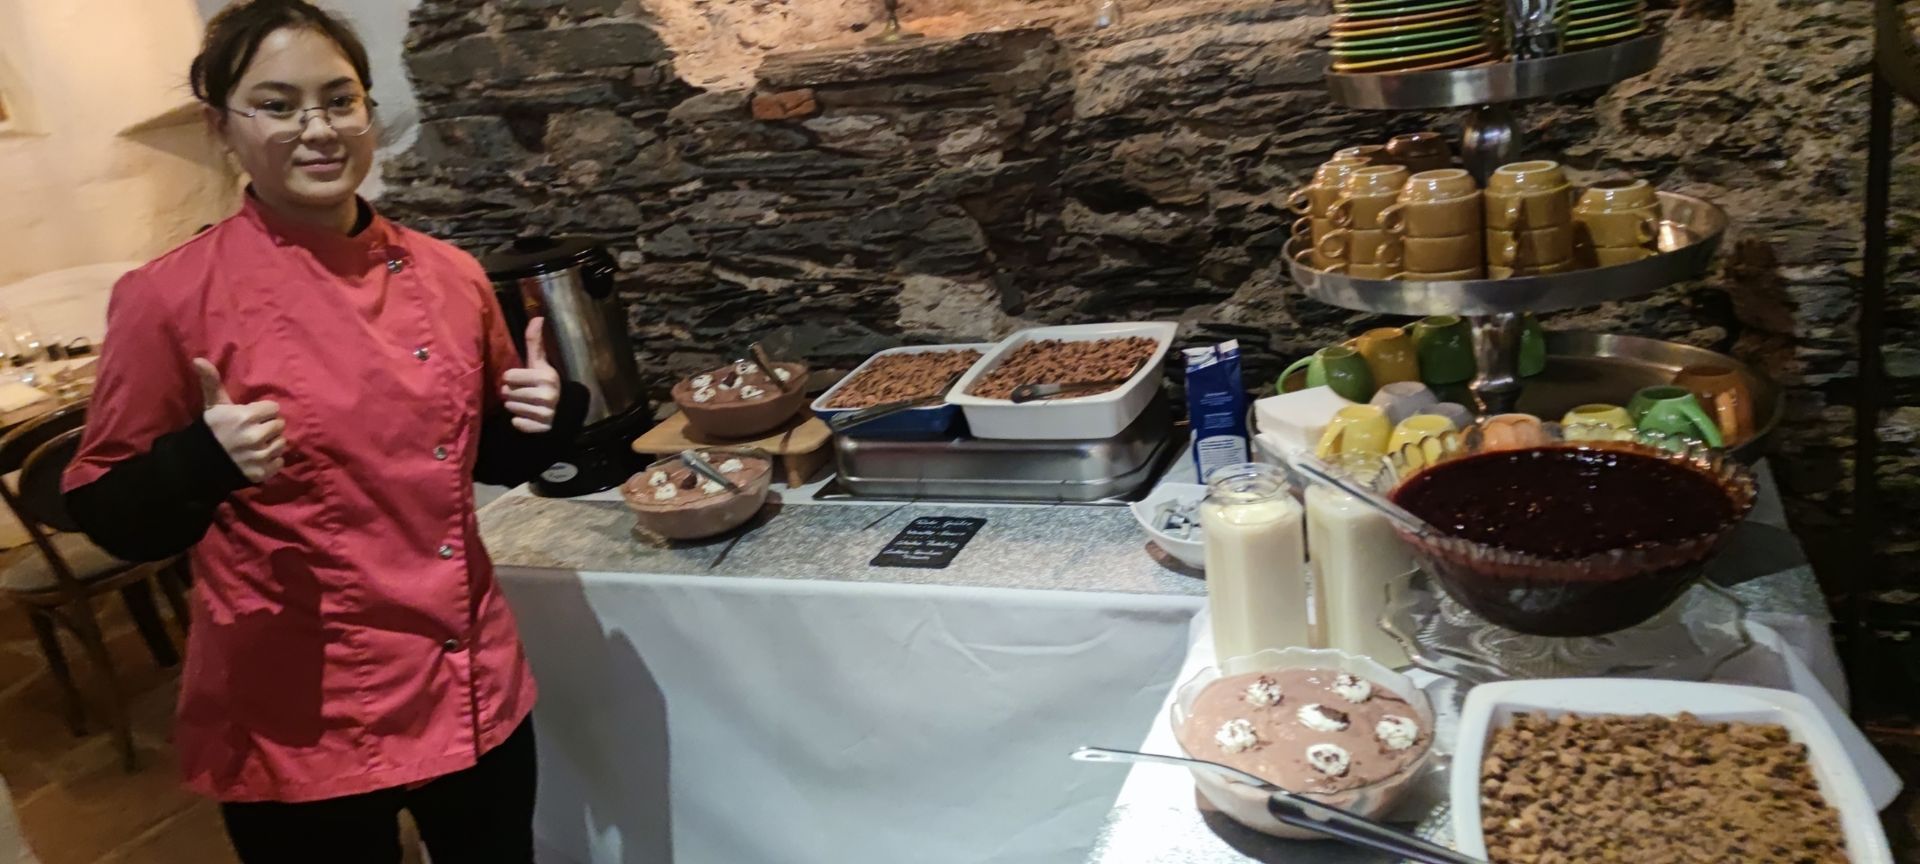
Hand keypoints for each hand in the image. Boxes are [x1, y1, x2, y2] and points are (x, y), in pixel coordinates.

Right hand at [193, 358, 285, 483]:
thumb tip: (198, 358)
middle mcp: (254, 437)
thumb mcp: (212, 405)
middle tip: (255, 431)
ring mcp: (259, 457)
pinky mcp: (261, 473)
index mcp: (245, 417)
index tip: (252, 416)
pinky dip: (272, 461)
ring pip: (282, 444)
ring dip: (272, 443)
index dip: (263, 412)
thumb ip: (211, 381)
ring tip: (256, 444)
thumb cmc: (211, 430)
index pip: (273, 409)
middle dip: (269, 427)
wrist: (199, 463)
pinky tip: (257, 458)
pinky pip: (280, 462)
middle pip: (280, 426)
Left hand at [502, 318, 561, 433]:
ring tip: (527, 405)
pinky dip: (520, 422)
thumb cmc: (543, 383)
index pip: (508, 376)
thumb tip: (537, 316)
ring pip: (511, 408)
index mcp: (546, 376)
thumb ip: (535, 341)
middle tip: (525, 394)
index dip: (512, 379)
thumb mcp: (539, 362)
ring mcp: (546, 413)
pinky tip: (530, 418)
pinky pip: (517, 423)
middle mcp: (548, 394)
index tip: (523, 381)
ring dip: (515, 407)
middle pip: (507, 393)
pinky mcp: (542, 428)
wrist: (562, 411)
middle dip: (512, 394)